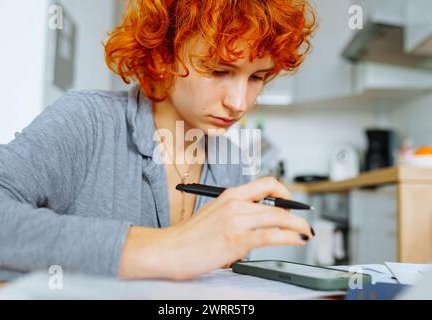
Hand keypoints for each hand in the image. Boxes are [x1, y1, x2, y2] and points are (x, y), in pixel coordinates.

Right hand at [118, 177, 313, 279]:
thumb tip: (257, 220)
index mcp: (229, 195)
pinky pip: (272, 235)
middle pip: (277, 204)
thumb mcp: (214, 213)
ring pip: (279, 218)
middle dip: (295, 215)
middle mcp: (235, 204)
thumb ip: (236, 212)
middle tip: (302, 224)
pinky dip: (290, 237)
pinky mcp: (238, 240)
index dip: (284, 191)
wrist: (169, 249)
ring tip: (305, 233)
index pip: (266, 183)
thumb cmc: (188, 236)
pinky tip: (297, 239)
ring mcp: (237, 221)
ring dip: (298, 226)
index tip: (291, 201)